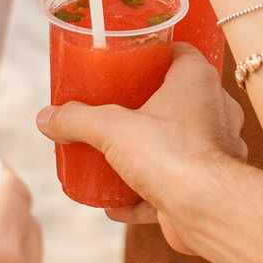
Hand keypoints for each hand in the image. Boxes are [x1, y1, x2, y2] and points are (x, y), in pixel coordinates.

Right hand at [37, 47, 247, 249]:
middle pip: (176, 99)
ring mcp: (216, 149)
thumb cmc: (170, 154)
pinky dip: (146, 195)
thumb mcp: (111, 128)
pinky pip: (174, 186)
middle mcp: (215, 110)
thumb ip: (77, 119)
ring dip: (146, 155)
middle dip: (143, 109)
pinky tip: (117, 206)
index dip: (154, 53)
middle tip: (113, 112)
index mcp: (198, 81)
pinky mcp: (208, 186)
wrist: (206, 209)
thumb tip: (47, 118)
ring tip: (113, 159)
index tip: (129, 61)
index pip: (180, 52)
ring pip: (177, 145)